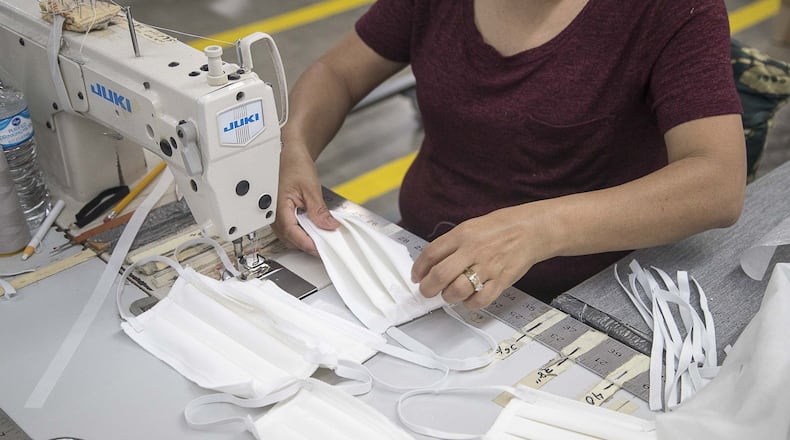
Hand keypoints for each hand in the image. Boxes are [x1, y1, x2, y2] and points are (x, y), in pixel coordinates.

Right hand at [272, 144, 339, 255]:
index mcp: (277, 208)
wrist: (288, 152)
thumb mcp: (310, 188)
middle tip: (327, 243)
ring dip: (305, 239)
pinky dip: (302, 232)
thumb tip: (329, 226)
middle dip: (308, 244)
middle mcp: (272, 214)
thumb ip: (318, 210)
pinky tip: (314, 228)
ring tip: (322, 235)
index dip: (309, 244)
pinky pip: (290, 229)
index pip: (293, 234)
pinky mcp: (279, 214)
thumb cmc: (293, 163)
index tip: (323, 249)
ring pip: (290, 237)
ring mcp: (274, 215)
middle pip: (291, 240)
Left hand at [410, 206, 549, 308]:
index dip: (419, 269)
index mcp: (462, 235)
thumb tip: (432, 263)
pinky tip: (468, 299)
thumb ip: (451, 244)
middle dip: (428, 288)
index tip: (417, 277)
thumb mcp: (470, 227)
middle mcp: (472, 250)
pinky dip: (470, 304)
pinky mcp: (501, 281)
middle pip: (440, 275)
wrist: (531, 230)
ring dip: (448, 297)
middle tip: (427, 291)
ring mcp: (487, 267)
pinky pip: (480, 300)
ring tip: (449, 295)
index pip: (431, 253)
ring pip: (457, 290)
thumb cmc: (500, 228)